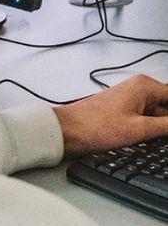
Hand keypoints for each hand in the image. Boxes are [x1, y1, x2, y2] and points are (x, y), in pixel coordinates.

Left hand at [53, 75, 167, 158]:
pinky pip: (149, 119)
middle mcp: (139, 89)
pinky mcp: (126, 112)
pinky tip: (153, 140)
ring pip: (161, 115)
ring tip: (153, 137)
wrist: (68, 131)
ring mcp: (132, 100)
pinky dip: (155, 130)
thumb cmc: (95, 126)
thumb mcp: (140, 129)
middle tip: (163, 137)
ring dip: (164, 127)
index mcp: (144, 86)